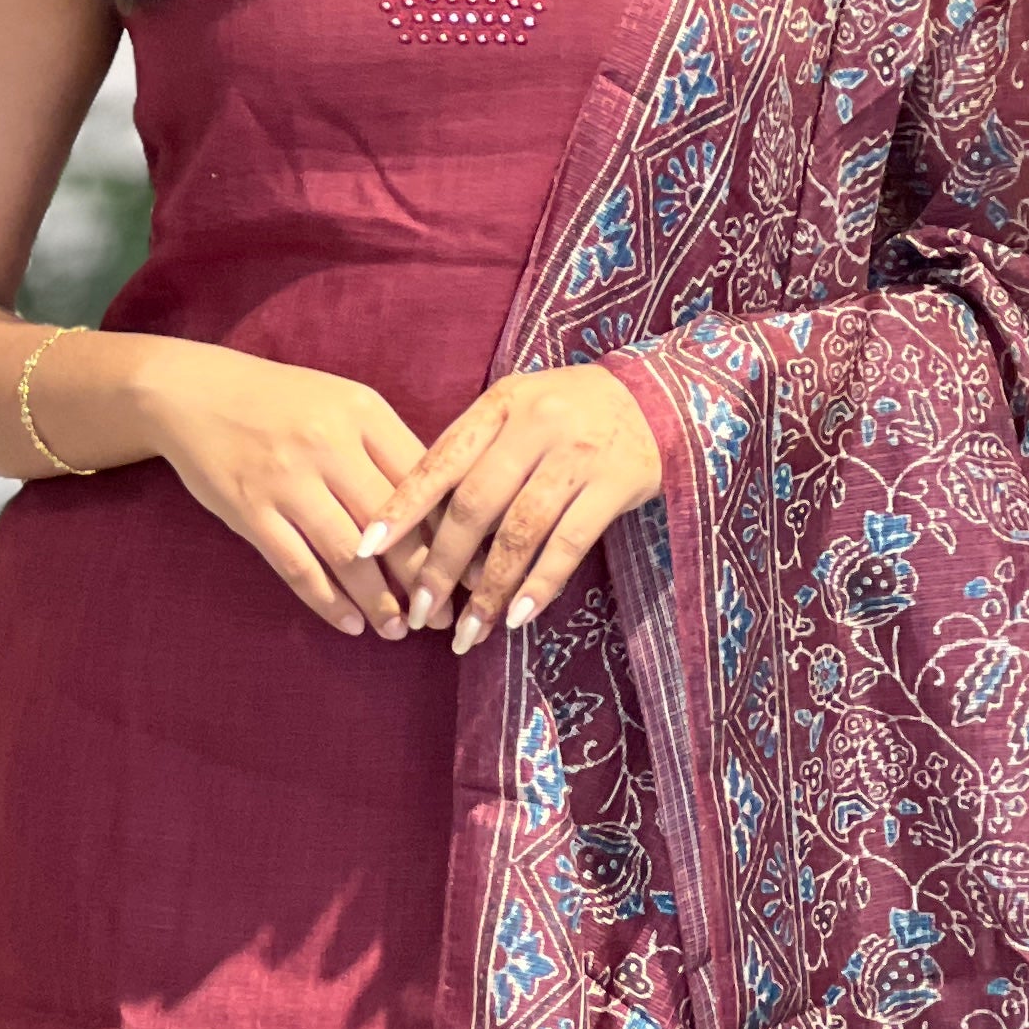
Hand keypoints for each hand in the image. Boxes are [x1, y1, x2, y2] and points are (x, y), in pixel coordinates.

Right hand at [139, 342, 429, 636]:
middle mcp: (328, 443)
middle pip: (392, 525)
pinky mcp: (250, 511)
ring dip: (379, 601)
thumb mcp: (342, 403)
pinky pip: (297, 567)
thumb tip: (441, 510)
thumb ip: (387, 447)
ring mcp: (287, 480)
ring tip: (399, 630)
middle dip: (423, 578)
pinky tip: (350, 624)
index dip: (452, 530)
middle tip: (443, 616)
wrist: (192, 392)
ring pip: (348, 555)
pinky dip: (328, 602)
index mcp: (363, 412)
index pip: (424, 479)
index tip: (472, 569)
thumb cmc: (281, 402)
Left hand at [353, 365, 664, 653]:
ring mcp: (578, 455)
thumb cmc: (573, 410)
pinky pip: (569, 544)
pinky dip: (540, 585)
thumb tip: (420, 517)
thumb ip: (476, 450)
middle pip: (475, 504)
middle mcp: (536, 425)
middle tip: (420, 612)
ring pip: (520, 532)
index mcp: (500, 404)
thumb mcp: (519, 408)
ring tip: (466, 633)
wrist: (661, 395)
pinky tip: (517, 618)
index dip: (402, 506)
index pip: (440, 459)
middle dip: (441, 565)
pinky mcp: (616, 484)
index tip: (367, 548)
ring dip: (488, 590)